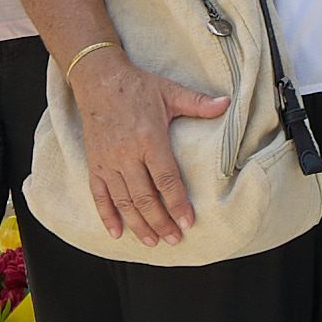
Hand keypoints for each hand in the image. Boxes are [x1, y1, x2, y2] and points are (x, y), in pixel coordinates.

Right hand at [73, 44, 223, 245]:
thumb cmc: (137, 87)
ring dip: (138, 224)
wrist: (98, 79)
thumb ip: (198, 103)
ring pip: (123, 201)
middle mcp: (126, 154)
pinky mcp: (94, 164)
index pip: (166, 180)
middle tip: (174, 239)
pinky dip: (107, 216)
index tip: (188, 222)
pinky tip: (117, 233)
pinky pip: (99, 195)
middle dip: (161, 222)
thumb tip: (227, 103)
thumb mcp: (170, 91)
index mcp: (149, 139)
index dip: (178, 204)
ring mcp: (107, 161)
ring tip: (152, 241)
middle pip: (145, 197)